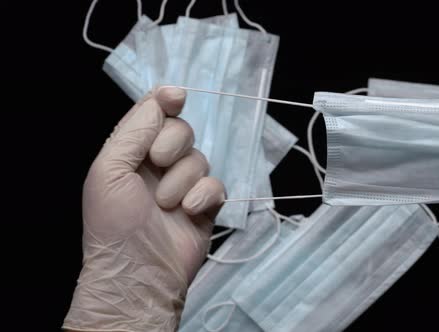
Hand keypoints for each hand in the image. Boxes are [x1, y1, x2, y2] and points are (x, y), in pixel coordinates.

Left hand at [63, 87, 224, 331]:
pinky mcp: (206, 205)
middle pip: (182, 131)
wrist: (139, 273)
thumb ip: (134, 129)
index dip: (166, 101)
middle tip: (157, 163)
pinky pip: (216, 183)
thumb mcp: (110, 169)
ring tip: (167, 204)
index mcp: (131, 154)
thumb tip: (168, 95)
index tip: (176, 98)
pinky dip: (204, 194)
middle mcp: (158, 166)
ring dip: (182, 179)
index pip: (153, 115)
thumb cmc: (114, 222)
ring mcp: (184, 185)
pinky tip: (190, 210)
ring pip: (199, 158)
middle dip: (172, 144)